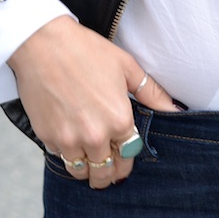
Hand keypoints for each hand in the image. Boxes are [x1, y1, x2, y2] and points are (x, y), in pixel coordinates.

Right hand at [8, 16, 179, 187]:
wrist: (44, 45)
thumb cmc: (87, 51)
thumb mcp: (126, 67)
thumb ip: (151, 93)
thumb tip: (174, 109)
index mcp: (118, 120)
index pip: (130, 154)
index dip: (128, 156)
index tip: (125, 154)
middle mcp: (95, 136)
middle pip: (106, 172)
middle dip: (110, 172)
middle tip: (110, 168)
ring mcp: (68, 140)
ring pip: (81, 172)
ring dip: (88, 169)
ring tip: (91, 159)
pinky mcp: (47, 138)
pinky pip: (61, 157)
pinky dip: (67, 153)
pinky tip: (70, 139)